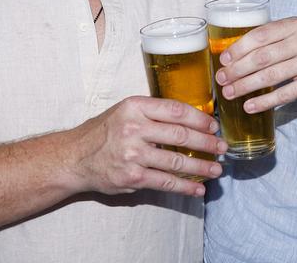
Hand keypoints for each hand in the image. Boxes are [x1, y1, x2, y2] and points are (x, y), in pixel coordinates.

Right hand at [69, 96, 225, 196]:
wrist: (75, 157)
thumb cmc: (104, 132)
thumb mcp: (125, 111)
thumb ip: (153, 113)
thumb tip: (191, 120)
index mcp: (135, 107)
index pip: (176, 110)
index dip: (199, 119)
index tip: (213, 126)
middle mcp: (134, 128)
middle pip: (181, 135)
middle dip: (207, 143)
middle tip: (222, 148)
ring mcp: (133, 154)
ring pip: (177, 161)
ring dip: (202, 167)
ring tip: (216, 170)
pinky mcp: (132, 177)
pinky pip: (165, 182)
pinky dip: (185, 187)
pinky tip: (198, 189)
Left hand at [213, 16, 296, 112]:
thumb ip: (275, 35)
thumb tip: (237, 49)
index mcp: (294, 25)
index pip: (260, 36)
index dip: (239, 48)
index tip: (224, 59)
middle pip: (262, 57)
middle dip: (237, 69)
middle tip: (221, 79)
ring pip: (270, 76)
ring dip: (245, 86)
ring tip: (229, 93)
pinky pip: (284, 94)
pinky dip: (264, 102)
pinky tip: (249, 106)